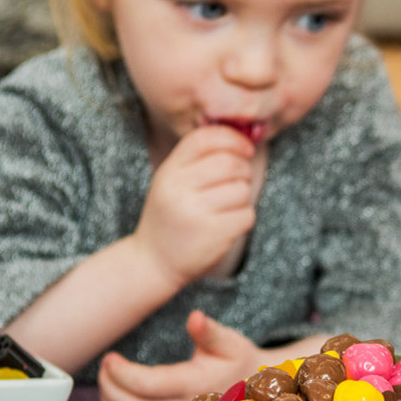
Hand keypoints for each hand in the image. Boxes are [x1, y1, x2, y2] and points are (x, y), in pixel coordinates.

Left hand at [96, 310, 261, 400]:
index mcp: (195, 386)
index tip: (110, 358)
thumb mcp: (229, 342)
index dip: (122, 373)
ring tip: (107, 379)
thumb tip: (195, 317)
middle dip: (110, 385)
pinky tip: (117, 397)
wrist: (254, 392)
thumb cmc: (237, 362)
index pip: (146, 384)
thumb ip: (209, 332)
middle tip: (105, 365)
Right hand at [133, 126, 257, 291]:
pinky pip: (246, 214)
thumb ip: (198, 160)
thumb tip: (242, 141)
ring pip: (242, 190)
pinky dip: (243, 218)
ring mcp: (196, 212)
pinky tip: (227, 223)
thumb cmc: (170, 217)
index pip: (204, 139)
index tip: (246, 148)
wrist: (153, 262)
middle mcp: (179, 189)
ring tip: (227, 206)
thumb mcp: (171, 182)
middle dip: (244, 170)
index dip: (232, 138)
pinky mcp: (213, 234)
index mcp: (168, 172)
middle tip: (240, 180)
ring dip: (243, 197)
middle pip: (229, 163)